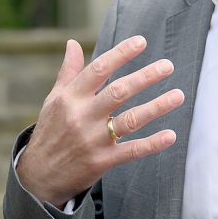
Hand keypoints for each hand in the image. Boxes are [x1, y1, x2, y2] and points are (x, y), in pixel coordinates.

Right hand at [17, 36, 184, 206]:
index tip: (141, 41)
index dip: (120, 54)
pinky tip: (171, 135)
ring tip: (179, 95)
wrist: (38, 177)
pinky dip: (152, 144)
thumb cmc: (51, 131)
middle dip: (145, 77)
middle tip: (168, 65)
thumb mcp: (54, 100)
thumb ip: (68, 72)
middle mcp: (82, 116)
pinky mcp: (102, 161)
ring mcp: (93, 140)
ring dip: (156, 107)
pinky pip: (131, 151)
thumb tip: (72, 43)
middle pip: (118, 92)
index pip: (99, 69)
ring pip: (130, 120)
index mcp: (70, 97)